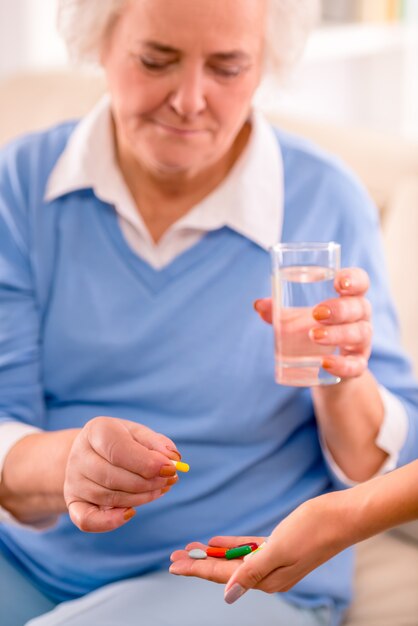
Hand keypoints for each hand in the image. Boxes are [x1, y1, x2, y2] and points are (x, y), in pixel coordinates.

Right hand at [64, 416, 180, 531]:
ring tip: (160, 489)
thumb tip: (172, 459)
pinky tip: (131, 513)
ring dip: (140, 498)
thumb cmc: (122, 441)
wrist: (94, 452)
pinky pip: (86, 520)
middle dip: (147, 482)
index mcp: (96, 430)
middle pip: (113, 476)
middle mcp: (79, 455)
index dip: (146, 463)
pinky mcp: (73, 502)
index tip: (170, 469)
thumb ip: (156, 444)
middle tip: (170, 480)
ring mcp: (73, 480)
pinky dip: (109, 522)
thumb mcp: (139, 434)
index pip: (118, 450)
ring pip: (108, 497)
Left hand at [170, 491, 347, 602]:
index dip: (197, 569)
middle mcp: (269, 575)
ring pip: (234, 559)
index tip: (174, 565)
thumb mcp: (279, 549)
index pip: (224, 576)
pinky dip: (231, 544)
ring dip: (212, 554)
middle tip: (173, 557)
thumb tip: (229, 595)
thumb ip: (253, 571)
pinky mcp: (279, 547)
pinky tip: (217, 540)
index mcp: (268, 579)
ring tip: (189, 549)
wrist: (341, 517)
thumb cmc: (313, 530)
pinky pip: (247, 549)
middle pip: (225, 569)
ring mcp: (274, 562)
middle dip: (199, 563)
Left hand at [255, 267, 371, 379]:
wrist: (324, 368)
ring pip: (360, 334)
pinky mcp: (357, 366)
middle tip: (317, 312)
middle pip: (360, 307)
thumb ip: (279, 311)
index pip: (360, 283)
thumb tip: (259, 304)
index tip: (339, 282)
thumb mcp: (298, 319)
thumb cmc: (315, 330)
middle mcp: (360, 318)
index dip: (354, 279)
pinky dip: (342, 365)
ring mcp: (361, 343)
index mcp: (348, 299)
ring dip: (338, 334)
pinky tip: (325, 363)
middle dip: (340, 308)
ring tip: (314, 336)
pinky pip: (356, 366)